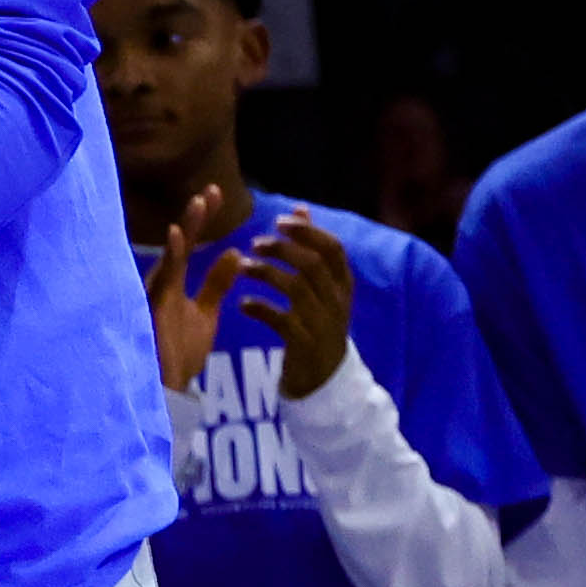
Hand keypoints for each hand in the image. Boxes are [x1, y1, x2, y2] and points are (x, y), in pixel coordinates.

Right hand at [146, 178, 256, 394]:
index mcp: (174, 282)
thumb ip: (216, 285)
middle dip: (196, 216)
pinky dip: (171, 255)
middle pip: (179, 242)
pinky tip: (177, 234)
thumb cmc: (178, 353)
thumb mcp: (205, 313)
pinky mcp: (152, 308)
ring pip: (170, 255)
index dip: (202, 218)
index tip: (216, 192)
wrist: (165, 390)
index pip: (190, 243)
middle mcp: (162, 283)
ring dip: (185, 228)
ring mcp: (155, 294)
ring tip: (200, 202)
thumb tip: (233, 253)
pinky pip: (162, 278)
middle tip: (212, 190)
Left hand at [239, 209, 355, 400]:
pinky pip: (281, 321)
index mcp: (343, 284)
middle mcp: (337, 302)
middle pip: (312, 265)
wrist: (323, 377)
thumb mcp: (322, 286)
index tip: (280, 221)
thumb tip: (300, 208)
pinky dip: (260, 309)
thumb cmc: (318, 322)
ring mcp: (322, 324)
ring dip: (266, 274)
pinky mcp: (304, 346)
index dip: (307, 232)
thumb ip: (311, 247)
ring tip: (243, 267)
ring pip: (296, 290)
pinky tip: (243, 304)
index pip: (333, 249)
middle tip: (255, 243)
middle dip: (282, 249)